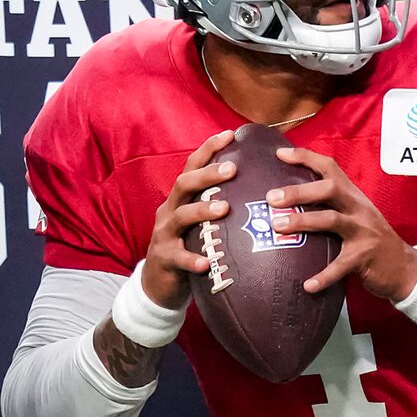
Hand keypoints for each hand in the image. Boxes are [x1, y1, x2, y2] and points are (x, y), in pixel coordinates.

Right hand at [140, 128, 236, 308]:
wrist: (158, 282)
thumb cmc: (188, 246)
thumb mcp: (200, 223)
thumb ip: (218, 205)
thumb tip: (257, 188)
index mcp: (180, 198)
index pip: (192, 166)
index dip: (209, 149)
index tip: (230, 134)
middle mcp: (170, 210)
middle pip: (184, 185)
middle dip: (207, 175)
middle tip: (232, 169)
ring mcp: (164, 234)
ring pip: (181, 216)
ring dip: (202, 210)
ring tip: (224, 209)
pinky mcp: (164, 259)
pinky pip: (178, 258)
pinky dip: (192, 259)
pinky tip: (206, 263)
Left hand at [272, 147, 416, 301]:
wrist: (404, 267)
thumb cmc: (371, 239)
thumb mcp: (355, 215)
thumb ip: (331, 206)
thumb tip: (289, 202)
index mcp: (353, 196)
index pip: (330, 168)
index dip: (306, 158)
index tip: (281, 154)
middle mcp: (359, 209)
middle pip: (329, 190)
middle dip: (299, 192)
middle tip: (271, 198)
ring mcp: (363, 232)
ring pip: (331, 220)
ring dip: (302, 222)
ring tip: (277, 227)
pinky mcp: (364, 257)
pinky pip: (340, 266)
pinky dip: (323, 276)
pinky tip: (308, 285)